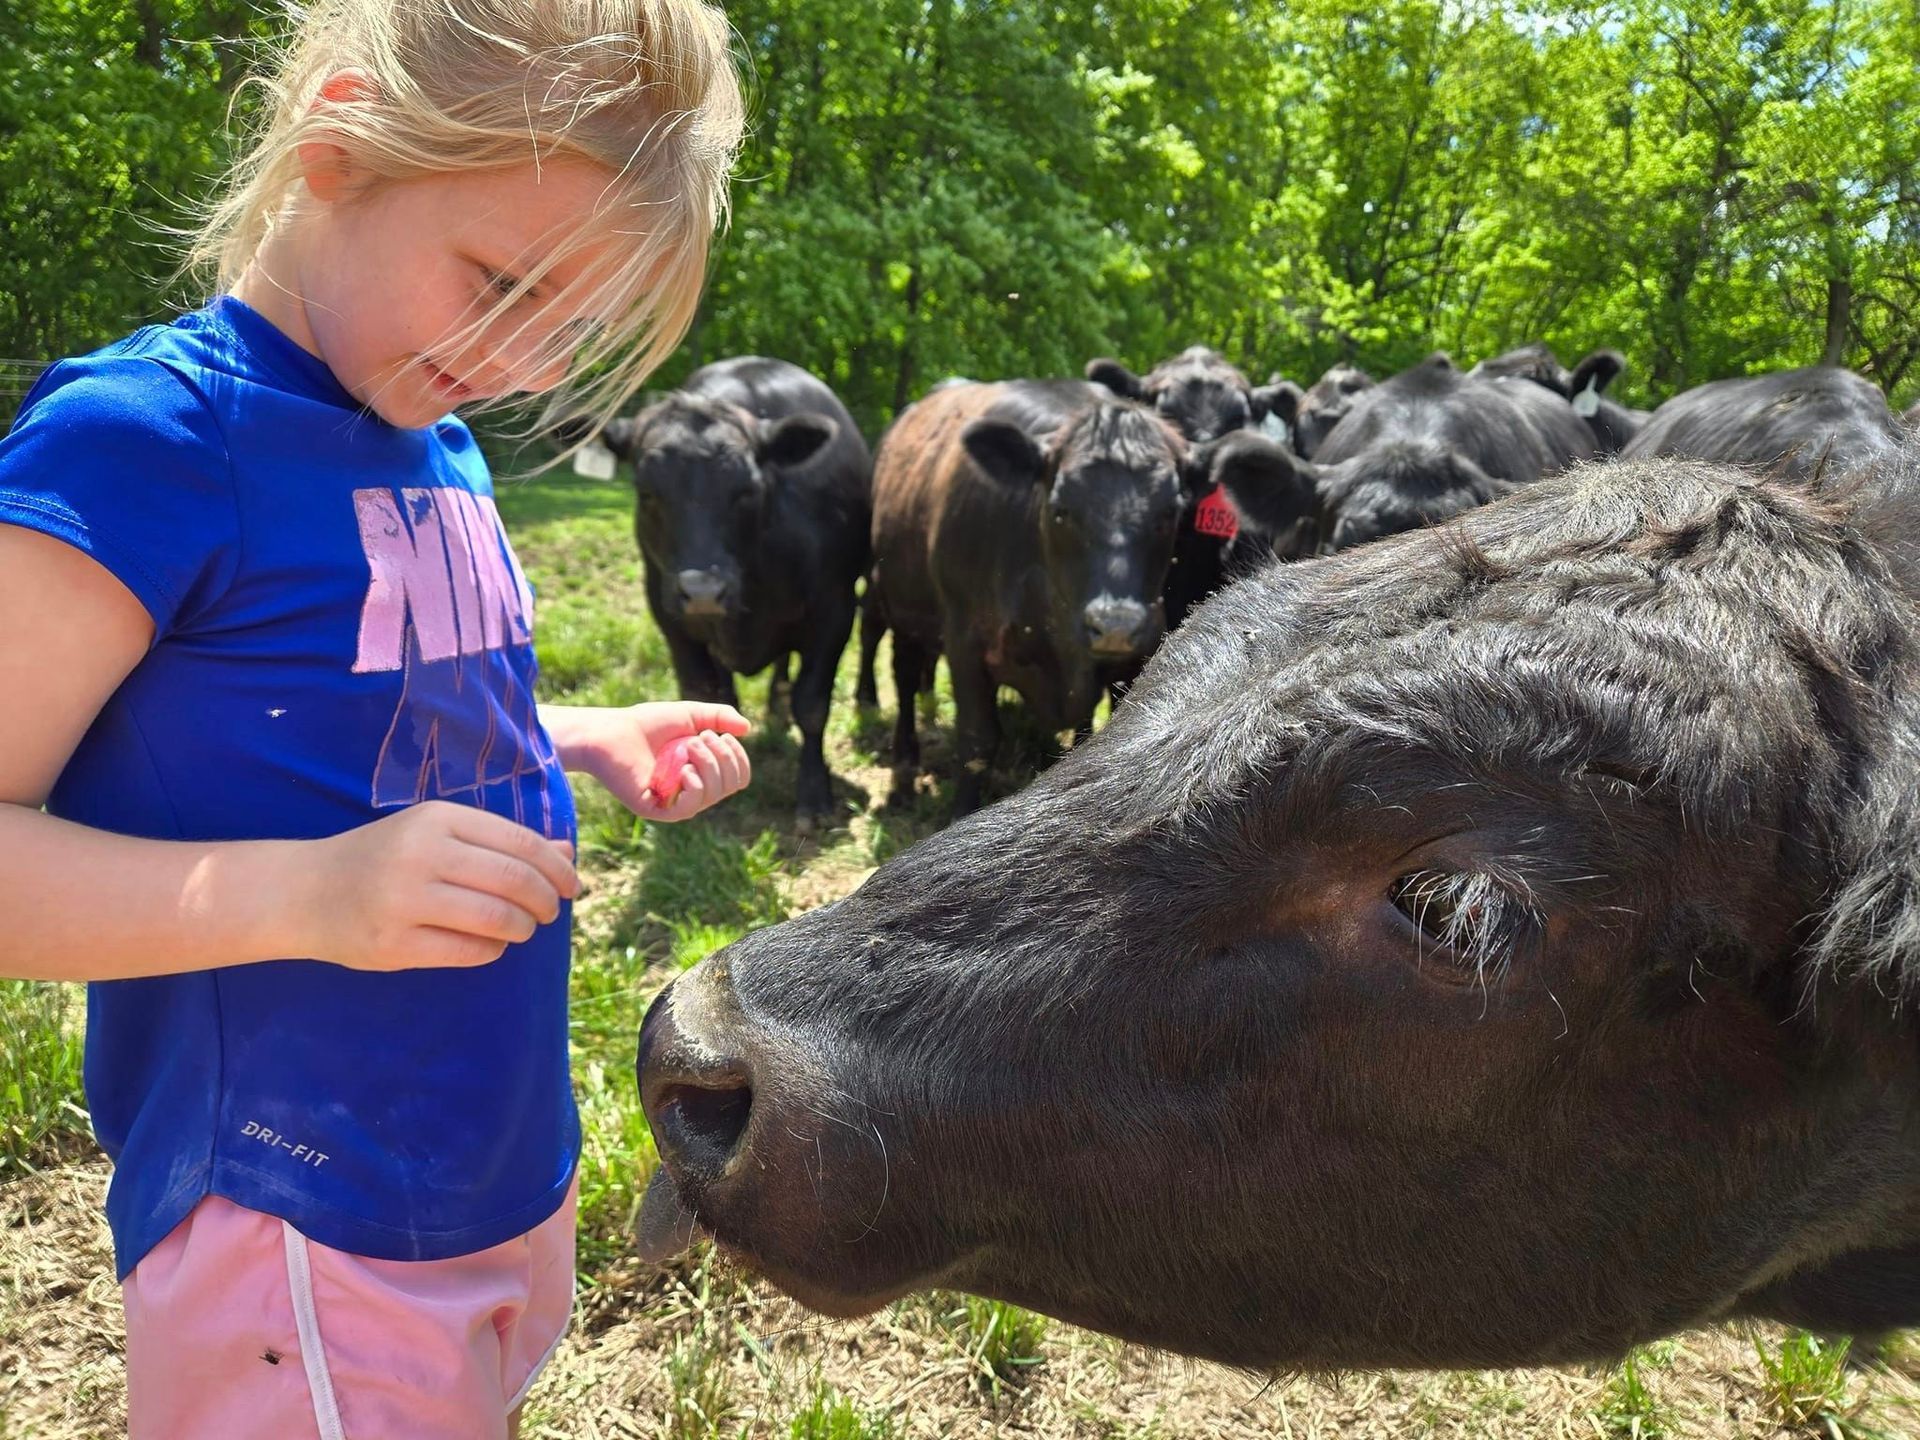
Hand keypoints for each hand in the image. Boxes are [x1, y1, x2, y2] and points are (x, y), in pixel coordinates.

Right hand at [298, 801, 578, 970]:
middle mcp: (421, 855)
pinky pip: (469, 952)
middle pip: (514, 881)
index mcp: (436, 818)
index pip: (519, 843)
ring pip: (497, 919)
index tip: (570, 885)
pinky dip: (493, 950)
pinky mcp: (393, 945)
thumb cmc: (383, 858)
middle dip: (545, 901)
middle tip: (549, 911)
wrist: (304, 892)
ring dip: (523, 927)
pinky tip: (490, 944)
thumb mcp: (437, 834)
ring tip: (522, 928)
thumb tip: (565, 853)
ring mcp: (404, 901)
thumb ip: (499, 842)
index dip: (555, 868)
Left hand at [586, 701, 751, 821]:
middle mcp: (691, 792)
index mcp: (702, 773)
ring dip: (709, 764)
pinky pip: (691, 807)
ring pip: (715, 794)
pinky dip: (696, 786)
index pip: (738, 778)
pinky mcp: (657, 810)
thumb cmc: (646, 724)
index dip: (738, 757)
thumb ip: (719, 718)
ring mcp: (674, 803)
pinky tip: (686, 770)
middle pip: (732, 785)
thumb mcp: (690, 715)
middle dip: (723, 757)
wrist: (610, 732)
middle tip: (699, 738)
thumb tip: (747, 729)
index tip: (721, 735)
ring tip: (687, 746)